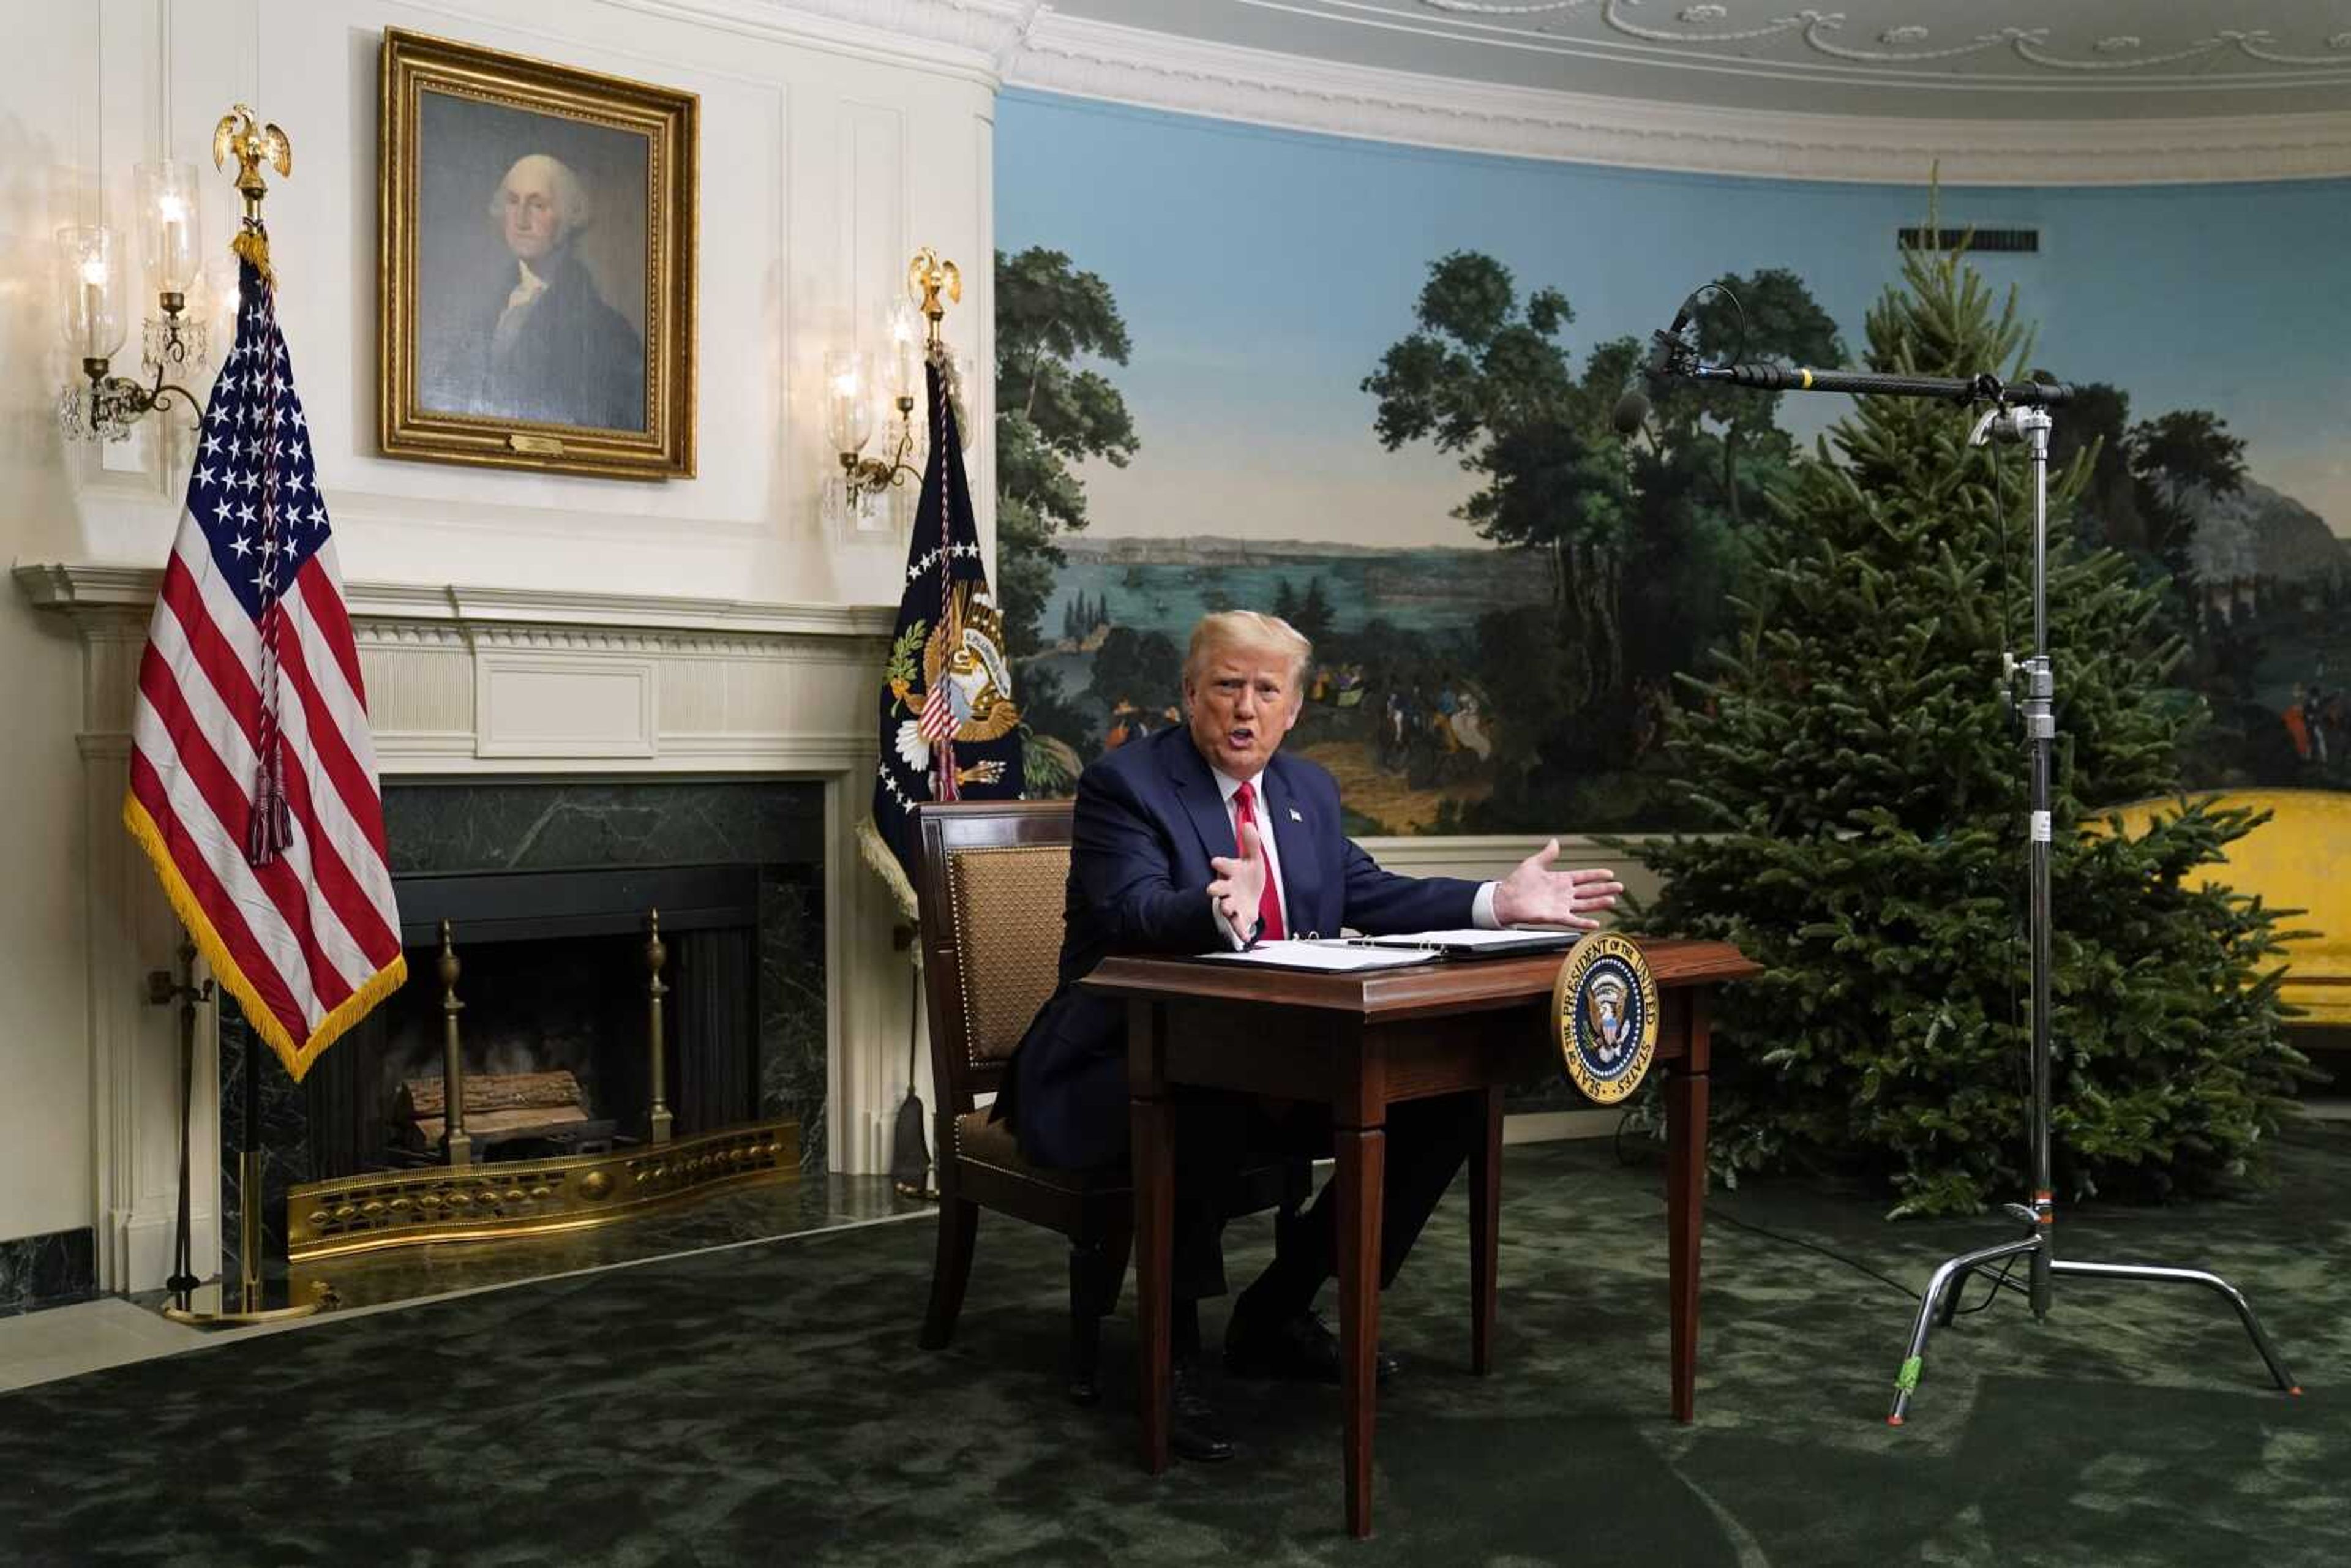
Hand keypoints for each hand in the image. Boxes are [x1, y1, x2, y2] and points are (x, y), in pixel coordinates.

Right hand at [1207, 821, 1269, 937]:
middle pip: (1218, 888)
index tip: (1216, 862)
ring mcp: (1232, 903)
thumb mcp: (1252, 859)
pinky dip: (1241, 931)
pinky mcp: (1239, 917)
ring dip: (1226, 907)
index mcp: (1230, 872)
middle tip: (1212, 890)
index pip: (1223, 865)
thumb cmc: (1248, 878)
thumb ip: (1251, 844)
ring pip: (1225, 905)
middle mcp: (1228, 888)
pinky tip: (1245, 936)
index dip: (1221, 864)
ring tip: (1228, 908)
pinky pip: (1238, 925)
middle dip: (1216, 889)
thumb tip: (1248, 824)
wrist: (1251, 898)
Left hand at [1492, 840, 1622, 930]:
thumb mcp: (1533, 864)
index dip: (1596, 875)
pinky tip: (1596, 923)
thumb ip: (1547, 855)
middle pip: (1589, 891)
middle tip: (1620, 887)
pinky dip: (1583, 922)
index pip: (1583, 876)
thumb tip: (1555, 841)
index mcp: (1560, 879)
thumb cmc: (1518, 882)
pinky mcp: (1555, 917)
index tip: (1610, 873)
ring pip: (1584, 905)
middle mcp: (1564, 893)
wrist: (1505, 899)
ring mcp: (1561, 905)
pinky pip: (1572, 920)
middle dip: (1604, 888)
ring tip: (1613, 900)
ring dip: (1598, 903)